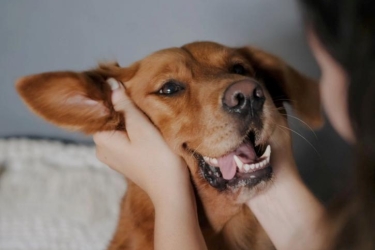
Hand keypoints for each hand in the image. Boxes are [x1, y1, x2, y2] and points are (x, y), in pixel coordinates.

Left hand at [93, 78, 188, 204]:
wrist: (171, 189)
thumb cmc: (158, 157)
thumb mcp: (141, 127)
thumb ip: (124, 105)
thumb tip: (110, 84)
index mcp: (101, 139)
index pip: (101, 109)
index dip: (114, 96)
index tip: (130, 87)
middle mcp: (101, 149)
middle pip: (110, 118)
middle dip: (124, 107)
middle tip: (143, 100)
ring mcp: (112, 155)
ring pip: (118, 127)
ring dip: (131, 119)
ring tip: (147, 114)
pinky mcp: (124, 159)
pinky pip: (124, 137)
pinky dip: (133, 130)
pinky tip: (146, 128)